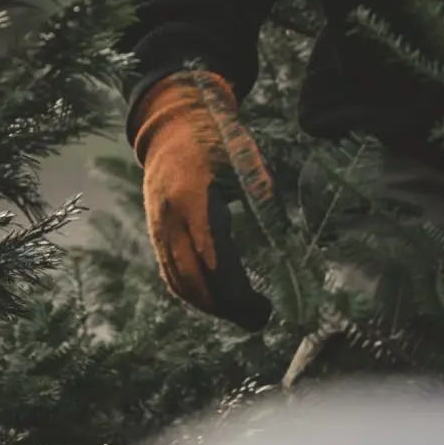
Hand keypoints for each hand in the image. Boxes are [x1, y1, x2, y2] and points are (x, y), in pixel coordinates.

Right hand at [130, 69, 274, 329]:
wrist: (173, 125)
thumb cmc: (218, 140)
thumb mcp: (248, 164)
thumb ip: (265, 202)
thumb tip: (288, 247)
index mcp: (195, 198)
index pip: (214, 261)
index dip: (238, 293)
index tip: (265, 308)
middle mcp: (170, 217)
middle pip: (194, 280)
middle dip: (226, 308)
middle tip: (259, 319)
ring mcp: (158, 226)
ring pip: (178, 281)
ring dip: (209, 305)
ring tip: (241, 314)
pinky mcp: (155, 231)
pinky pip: (170, 271)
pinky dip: (191, 292)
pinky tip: (215, 300)